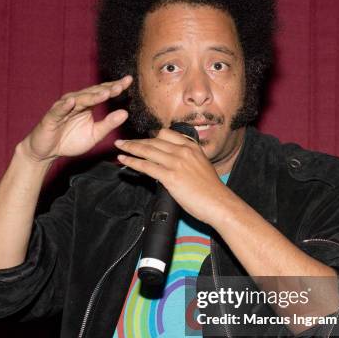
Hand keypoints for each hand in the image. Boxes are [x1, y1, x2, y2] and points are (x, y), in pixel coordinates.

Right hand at [19, 75, 132, 162]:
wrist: (47, 152)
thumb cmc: (70, 141)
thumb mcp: (94, 134)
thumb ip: (108, 124)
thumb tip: (125, 113)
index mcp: (87, 105)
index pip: (103, 92)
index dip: (115, 87)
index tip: (129, 80)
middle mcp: (76, 102)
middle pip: (93, 93)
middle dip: (107, 89)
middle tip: (121, 86)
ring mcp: (63, 108)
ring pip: (79, 100)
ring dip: (91, 96)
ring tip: (105, 93)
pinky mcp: (51, 117)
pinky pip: (59, 110)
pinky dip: (65, 106)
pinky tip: (72, 102)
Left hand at [115, 128, 232, 225]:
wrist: (219, 203)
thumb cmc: (211, 190)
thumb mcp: (202, 166)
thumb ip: (187, 161)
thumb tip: (173, 165)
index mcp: (192, 147)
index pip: (167, 134)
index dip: (151, 136)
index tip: (143, 139)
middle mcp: (183, 151)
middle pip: (154, 141)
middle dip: (137, 141)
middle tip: (124, 141)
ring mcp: (176, 162)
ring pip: (148, 150)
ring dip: (130, 148)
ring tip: (119, 147)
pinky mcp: (170, 176)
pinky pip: (146, 166)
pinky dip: (132, 162)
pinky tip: (124, 160)